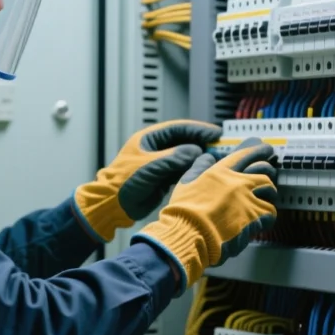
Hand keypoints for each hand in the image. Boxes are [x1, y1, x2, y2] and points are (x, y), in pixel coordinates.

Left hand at [72, 120, 221, 242]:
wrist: (112, 205)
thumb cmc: (124, 181)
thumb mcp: (150, 166)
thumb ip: (174, 156)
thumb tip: (196, 150)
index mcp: (149, 139)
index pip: (178, 129)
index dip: (198, 129)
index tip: (216, 133)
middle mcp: (156, 149)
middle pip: (184, 142)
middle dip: (202, 144)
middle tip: (221, 147)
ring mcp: (160, 164)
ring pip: (185, 158)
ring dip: (200, 159)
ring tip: (218, 160)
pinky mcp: (163, 179)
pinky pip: (182, 172)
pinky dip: (193, 171)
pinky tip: (205, 173)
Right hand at [130, 139, 277, 289]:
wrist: (191, 234)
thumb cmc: (185, 212)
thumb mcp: (186, 183)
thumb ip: (199, 167)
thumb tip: (207, 157)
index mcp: (220, 172)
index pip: (244, 154)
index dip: (257, 150)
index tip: (265, 149)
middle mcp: (237, 182)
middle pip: (263, 170)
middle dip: (268, 171)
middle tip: (270, 174)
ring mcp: (248, 198)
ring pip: (270, 190)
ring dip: (268, 194)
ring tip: (265, 199)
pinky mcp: (255, 217)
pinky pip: (271, 211)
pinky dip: (268, 216)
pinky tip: (262, 220)